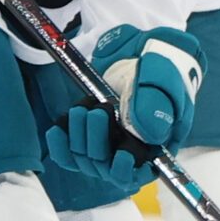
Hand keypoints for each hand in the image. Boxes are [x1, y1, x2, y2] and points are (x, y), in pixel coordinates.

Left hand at [43, 24, 204, 190]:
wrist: (137, 48)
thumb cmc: (158, 63)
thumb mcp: (162, 77)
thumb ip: (155, 102)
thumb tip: (148, 133)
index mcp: (159, 142)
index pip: (143, 172)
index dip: (129, 172)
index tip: (122, 156)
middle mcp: (134, 149)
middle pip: (109, 168)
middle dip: (98, 142)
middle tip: (99, 111)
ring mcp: (109, 143)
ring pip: (86, 159)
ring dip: (79, 135)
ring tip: (83, 109)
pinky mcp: (88, 135)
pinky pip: (68, 153)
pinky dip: (60, 143)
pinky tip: (57, 127)